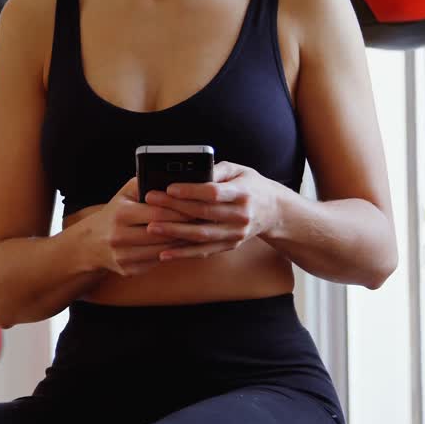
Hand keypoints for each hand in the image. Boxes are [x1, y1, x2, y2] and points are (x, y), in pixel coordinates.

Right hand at [86, 177, 197, 276]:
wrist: (91, 243)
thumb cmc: (115, 213)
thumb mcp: (124, 194)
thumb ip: (144, 183)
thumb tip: (172, 178)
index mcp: (121, 214)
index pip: (158, 213)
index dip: (180, 211)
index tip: (197, 208)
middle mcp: (119, 236)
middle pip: (162, 234)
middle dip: (185, 228)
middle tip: (204, 222)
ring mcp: (123, 256)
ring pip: (162, 251)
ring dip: (181, 244)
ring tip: (196, 234)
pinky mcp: (128, 270)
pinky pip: (156, 262)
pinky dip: (170, 254)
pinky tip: (181, 247)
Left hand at [141, 161, 281, 260]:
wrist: (274, 211)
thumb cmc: (250, 186)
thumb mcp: (239, 170)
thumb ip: (217, 169)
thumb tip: (192, 169)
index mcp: (242, 193)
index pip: (214, 193)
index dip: (191, 191)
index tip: (169, 187)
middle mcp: (240, 215)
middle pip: (203, 213)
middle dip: (174, 208)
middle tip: (150, 201)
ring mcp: (236, 234)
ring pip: (201, 236)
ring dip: (174, 233)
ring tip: (151, 227)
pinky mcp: (230, 246)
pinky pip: (204, 252)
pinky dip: (183, 254)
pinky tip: (164, 253)